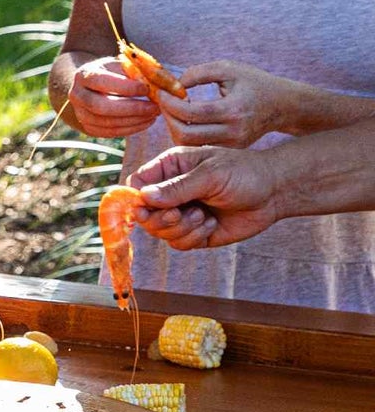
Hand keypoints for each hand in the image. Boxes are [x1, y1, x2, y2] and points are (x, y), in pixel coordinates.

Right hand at [56, 54, 157, 140]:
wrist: (93, 86)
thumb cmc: (112, 73)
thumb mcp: (119, 66)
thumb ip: (133, 72)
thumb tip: (153, 85)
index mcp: (83, 74)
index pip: (102, 82)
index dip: (125, 87)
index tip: (147, 89)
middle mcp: (77, 95)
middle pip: (100, 106)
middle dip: (131, 109)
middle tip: (154, 107)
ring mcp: (80, 113)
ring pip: (107, 123)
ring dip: (134, 121)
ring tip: (153, 114)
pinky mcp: (88, 128)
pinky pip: (110, 132)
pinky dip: (131, 129)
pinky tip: (146, 122)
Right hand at [128, 140, 286, 249]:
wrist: (274, 192)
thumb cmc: (243, 173)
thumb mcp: (210, 175)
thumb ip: (177, 187)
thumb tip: (144, 197)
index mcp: (169, 168)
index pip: (137, 184)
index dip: (136, 200)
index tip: (146, 209)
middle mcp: (171, 191)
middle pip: (144, 214)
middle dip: (161, 218)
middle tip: (179, 214)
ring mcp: (182, 213)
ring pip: (160, 232)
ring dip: (181, 228)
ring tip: (203, 216)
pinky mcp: (195, 232)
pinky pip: (179, 244)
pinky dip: (193, 237)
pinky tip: (211, 225)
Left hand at [155, 61, 287, 147]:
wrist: (283, 105)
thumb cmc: (255, 83)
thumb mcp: (228, 69)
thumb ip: (199, 72)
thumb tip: (174, 84)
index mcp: (233, 110)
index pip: (192, 112)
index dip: (170, 103)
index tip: (162, 92)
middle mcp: (233, 131)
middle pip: (186, 134)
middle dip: (168, 118)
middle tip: (164, 102)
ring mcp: (233, 144)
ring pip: (190, 145)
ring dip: (175, 128)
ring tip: (174, 110)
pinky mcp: (231, 149)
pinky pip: (200, 146)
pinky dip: (187, 134)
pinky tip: (187, 119)